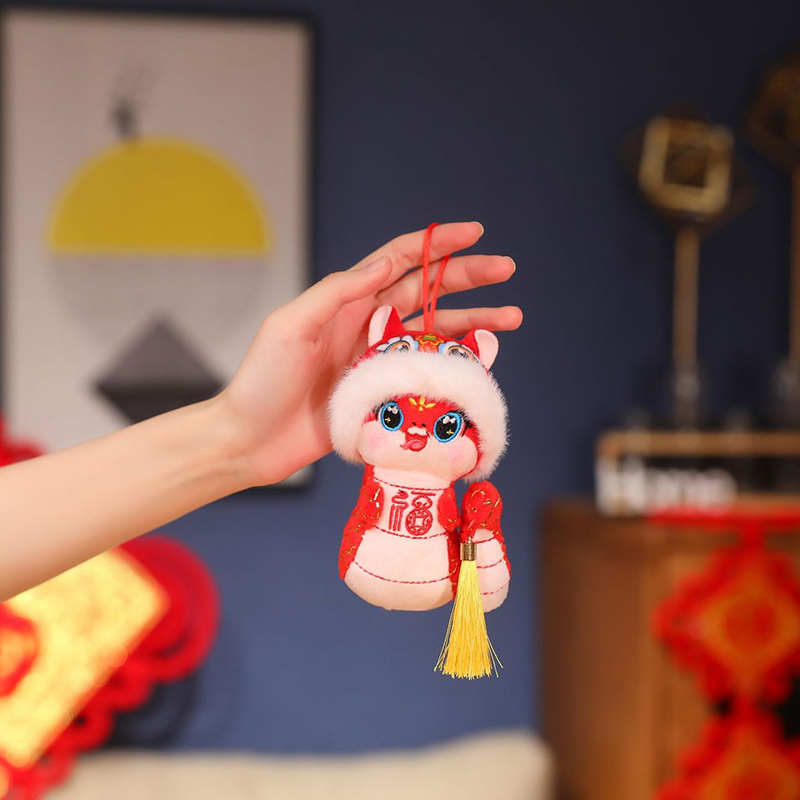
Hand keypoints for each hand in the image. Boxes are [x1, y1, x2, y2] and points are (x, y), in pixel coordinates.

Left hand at [218, 222, 521, 485]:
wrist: (250, 441)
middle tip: (507, 270)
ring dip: (473, 322)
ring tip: (512, 317)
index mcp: (346, 302)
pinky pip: (427, 374)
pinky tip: (481, 361)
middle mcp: (366, 325)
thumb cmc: (261, 381)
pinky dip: (455, 365)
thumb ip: (337, 292)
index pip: (399, 261)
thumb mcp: (291, 326)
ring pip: (435, 333)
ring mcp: (377, 360)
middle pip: (428, 292)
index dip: (436, 244)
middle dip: (468, 278)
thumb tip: (385, 264)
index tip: (474, 233)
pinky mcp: (382, 394)